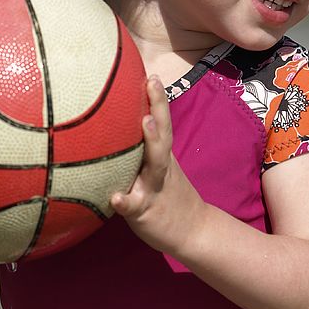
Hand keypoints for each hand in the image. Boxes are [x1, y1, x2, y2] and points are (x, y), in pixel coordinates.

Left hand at [110, 76, 206, 255]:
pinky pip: (134, 206)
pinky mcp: (146, 212)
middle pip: (163, 134)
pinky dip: (125, 201)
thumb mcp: (158, 170)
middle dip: (159, 107)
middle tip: (152, 82)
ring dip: (152, 142)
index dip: (158, 99)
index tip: (151, 74)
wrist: (193, 233)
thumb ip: (143, 152)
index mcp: (161, 156)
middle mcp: (161, 167)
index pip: (161, 122)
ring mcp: (154, 188)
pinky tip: (115, 197)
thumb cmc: (167, 196)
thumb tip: (115, 126)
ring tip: (145, 122)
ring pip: (155, 164)